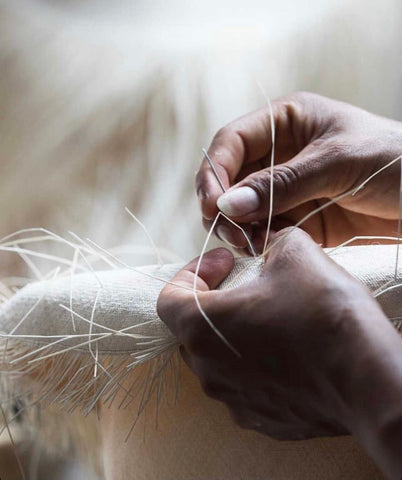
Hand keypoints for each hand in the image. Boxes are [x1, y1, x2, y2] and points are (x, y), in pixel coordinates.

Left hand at [157, 228, 401, 477]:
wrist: (369, 377)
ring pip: (217, 359)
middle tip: (243, 284)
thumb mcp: (294, 253)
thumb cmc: (323, 312)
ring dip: (233, 334)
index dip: (192, 272)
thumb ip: (269, 240)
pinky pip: (244, 384)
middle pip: (191, 329)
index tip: (225, 262)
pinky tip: (285, 351)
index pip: (168, 297)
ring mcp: (232, 399)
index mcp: (201, 327)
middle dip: (212, 302)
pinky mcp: (260, 419)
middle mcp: (208, 369)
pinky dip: (253, 364)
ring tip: (267, 316)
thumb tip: (266, 240)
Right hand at [196, 92, 401, 250]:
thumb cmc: (395, 160)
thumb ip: (281, 183)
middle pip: (229, 178)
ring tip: (251, 244)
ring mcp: (287, 189)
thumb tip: (228, 204)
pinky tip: (266, 248)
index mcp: (285, 122)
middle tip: (231, 233)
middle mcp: (279, 154)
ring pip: (242, 209)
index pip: (231, 142)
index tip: (213, 205)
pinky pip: (264, 230)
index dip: (214, 172)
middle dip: (223, 205)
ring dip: (239, 227)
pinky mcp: (297, 219)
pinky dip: (259, 241)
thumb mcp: (337, 162)